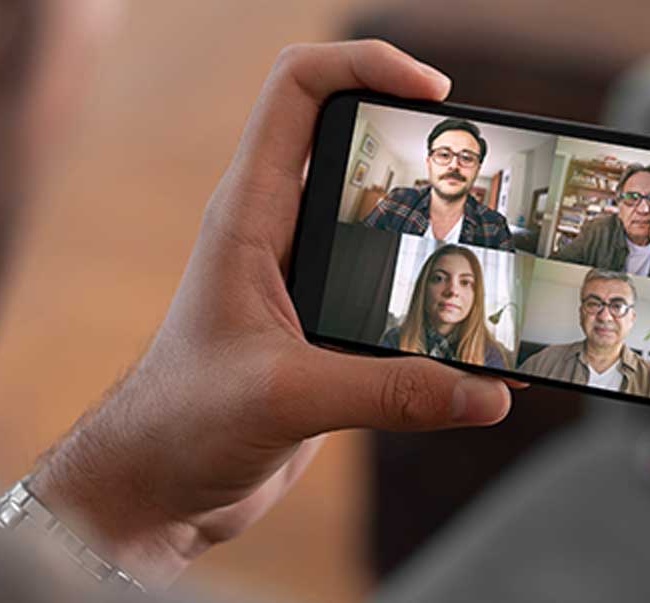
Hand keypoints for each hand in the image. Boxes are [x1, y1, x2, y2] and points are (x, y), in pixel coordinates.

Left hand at [28, 41, 512, 584]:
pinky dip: (435, 302)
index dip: (365, 65)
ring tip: (494, 245)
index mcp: (248, 217)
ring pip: (379, 223)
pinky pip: (391, 294)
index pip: (299, 90)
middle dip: (417, 143)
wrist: (154, 490)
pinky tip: (477, 333)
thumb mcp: (288, 399)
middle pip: (352, 144)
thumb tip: (487, 393)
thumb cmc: (181, 425)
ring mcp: (304, 281)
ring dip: (434, 227)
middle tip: (476, 170)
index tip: (432, 92)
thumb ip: (391, 393)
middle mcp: (276, 234)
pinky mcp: (325, 333)